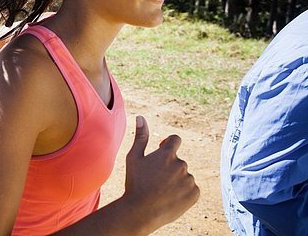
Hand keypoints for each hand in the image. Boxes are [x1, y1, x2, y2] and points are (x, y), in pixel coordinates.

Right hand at [123, 115, 199, 232]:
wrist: (141, 211)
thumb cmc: (135, 183)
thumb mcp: (133, 157)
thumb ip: (141, 136)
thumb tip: (141, 117)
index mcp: (167, 154)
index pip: (175, 140)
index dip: (168, 145)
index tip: (161, 153)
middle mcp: (181, 164)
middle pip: (178, 161)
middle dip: (169, 168)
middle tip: (155, 181)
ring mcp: (189, 180)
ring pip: (184, 176)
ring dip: (176, 181)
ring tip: (161, 192)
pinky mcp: (195, 194)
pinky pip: (191, 189)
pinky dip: (183, 192)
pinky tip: (170, 198)